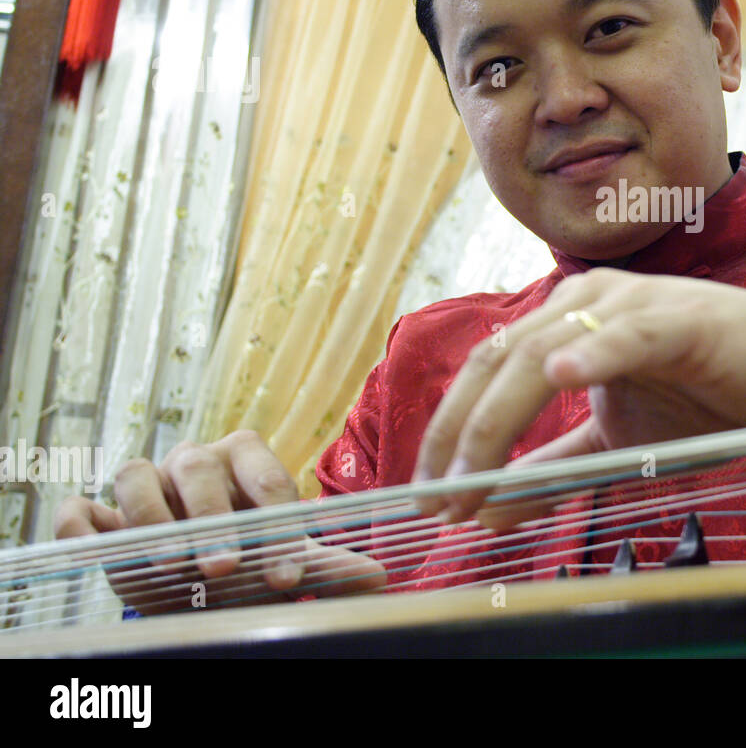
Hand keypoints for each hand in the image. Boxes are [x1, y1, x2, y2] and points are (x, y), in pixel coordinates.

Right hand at [54, 430, 386, 615]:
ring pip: (136, 476)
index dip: (278, 525)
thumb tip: (376, 576)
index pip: (266, 478)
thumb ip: (323, 566)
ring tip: (172, 564)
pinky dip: (81, 523)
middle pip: (198, 468)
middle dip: (212, 518)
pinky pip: (81, 506)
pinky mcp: (100, 511)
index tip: (288, 575)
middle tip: (225, 566)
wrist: (195, 570)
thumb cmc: (248, 554)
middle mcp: (194, 460)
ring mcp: (144, 480)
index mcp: (246, 458)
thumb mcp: (282, 560)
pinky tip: (91, 548)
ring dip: (152, 519)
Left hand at [412, 269, 745, 525]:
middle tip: (440, 498)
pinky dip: (590, 352)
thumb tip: (489, 510)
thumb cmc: (719, 401)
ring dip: (500, 417)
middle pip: (497, 360)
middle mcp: (589, 301)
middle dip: (460, 434)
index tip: (430, 494)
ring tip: (473, 475)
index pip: (487, 370)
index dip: (451, 430)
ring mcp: (634, 305)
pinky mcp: (683, 319)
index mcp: (569, 322)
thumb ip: (557, 471)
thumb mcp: (623, 445)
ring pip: (542, 350)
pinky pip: (626, 334)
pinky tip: (560, 372)